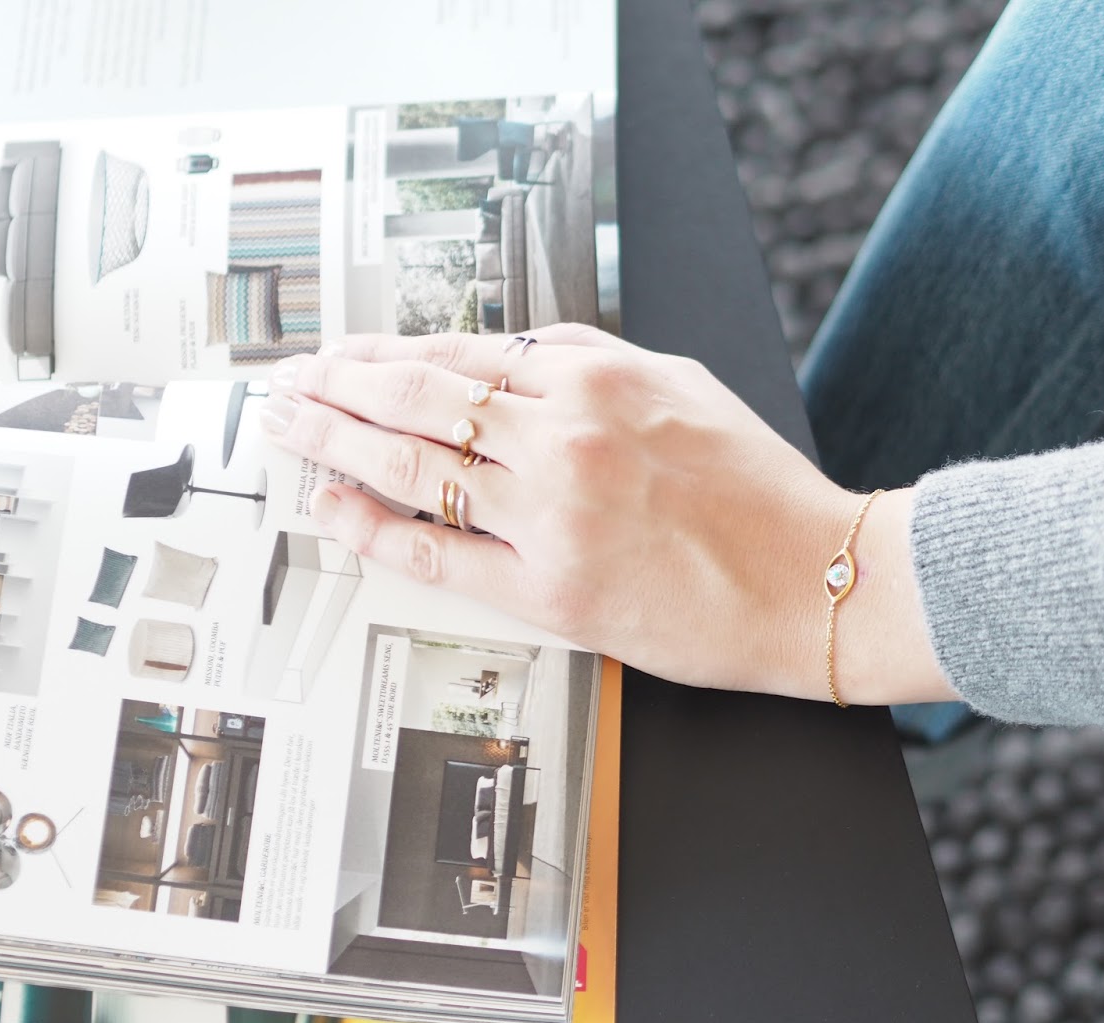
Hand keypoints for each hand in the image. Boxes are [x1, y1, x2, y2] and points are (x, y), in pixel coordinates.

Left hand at [260, 325, 952, 703]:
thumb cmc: (756, 488)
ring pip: (414, 467)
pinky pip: (437, 552)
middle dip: (336, 387)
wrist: (817, 582)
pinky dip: (374, 528)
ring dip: (336, 443)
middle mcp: (564, 438)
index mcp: (594, 378)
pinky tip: (333, 508)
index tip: (339, 354)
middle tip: (286, 384)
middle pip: (417, 400)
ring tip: (288, 430)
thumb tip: (499, 350)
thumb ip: (584, 356)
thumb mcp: (679, 381)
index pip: (457, 354)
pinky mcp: (551, 590)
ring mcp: (552, 516)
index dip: (381, 353)